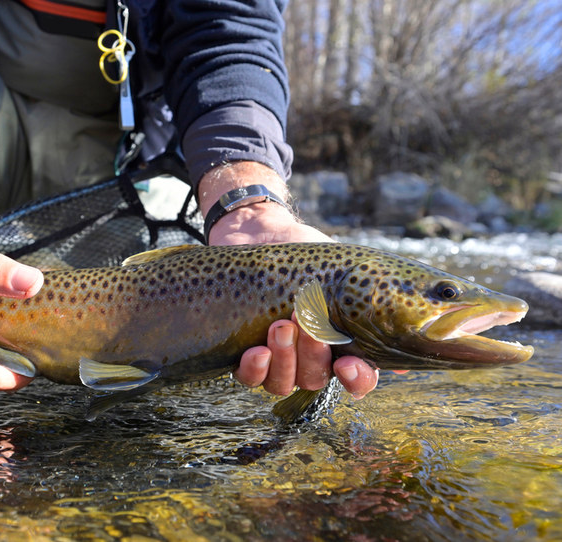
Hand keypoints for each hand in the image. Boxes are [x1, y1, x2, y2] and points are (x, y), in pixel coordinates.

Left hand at [198, 161, 379, 398]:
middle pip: (317, 380)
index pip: (358, 380)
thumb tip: (460, 323)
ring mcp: (277, 358)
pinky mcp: (244, 351)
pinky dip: (255, 369)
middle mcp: (311, 359)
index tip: (348, 366)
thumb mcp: (357, 272)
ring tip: (281, 325)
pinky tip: (257, 351)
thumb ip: (391, 298)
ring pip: (284, 381)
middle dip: (313, 355)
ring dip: (285, 358)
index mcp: (343, 345)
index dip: (356, 381)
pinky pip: (250, 378)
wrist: (264, 232)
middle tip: (307, 323)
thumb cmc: (314, 257)